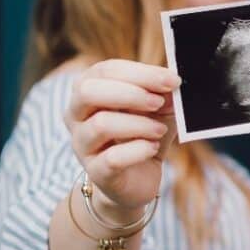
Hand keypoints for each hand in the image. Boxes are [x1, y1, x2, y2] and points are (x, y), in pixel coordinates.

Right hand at [64, 59, 180, 216]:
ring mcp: (82, 145)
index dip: (140, 73)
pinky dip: (138, 150)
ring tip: (160, 130)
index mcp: (88, 90)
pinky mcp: (95, 172)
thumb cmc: (143, 134)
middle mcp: (76, 115)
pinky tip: (152, 147)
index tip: (171, 80)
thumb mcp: (158, 109)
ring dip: (139, 124)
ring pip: (101, 124)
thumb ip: (163, 93)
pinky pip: (112, 158)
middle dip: (130, 93)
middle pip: (88, 91)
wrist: (137, 179)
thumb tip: (173, 82)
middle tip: (159, 102)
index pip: (105, 71)